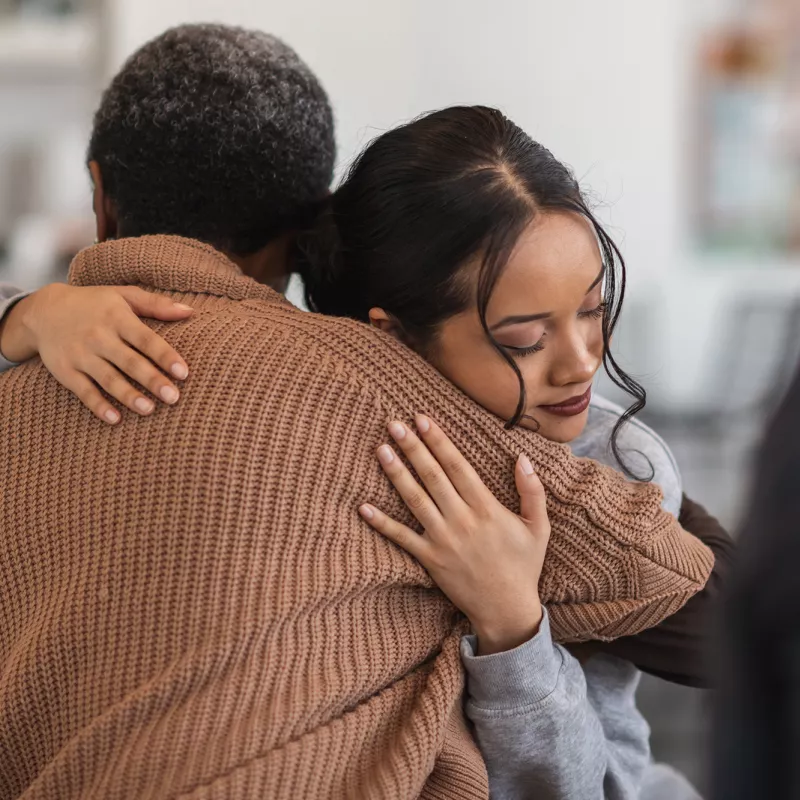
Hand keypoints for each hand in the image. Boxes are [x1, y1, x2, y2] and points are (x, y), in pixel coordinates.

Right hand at [0, 284, 192, 423]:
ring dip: (128, 395)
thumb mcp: (123, 296)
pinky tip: (115, 419)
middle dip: (151, 380)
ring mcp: (80, 355)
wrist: (43, 310)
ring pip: (108, 378)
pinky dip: (98, 405)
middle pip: (129, 362)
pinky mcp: (65, 370)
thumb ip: (156, 304)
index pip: (145, 339)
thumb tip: (190, 311)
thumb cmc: (94, 304)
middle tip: (173, 397)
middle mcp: (98, 336)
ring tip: (149, 410)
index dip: (165, 356)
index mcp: (117, 318)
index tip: (184, 372)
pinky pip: (83, 390)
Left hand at [359, 414, 550, 654]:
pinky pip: (402, 538)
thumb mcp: (539, 527)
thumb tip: (522, 458)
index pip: (458, 466)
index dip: (439, 441)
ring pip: (415, 500)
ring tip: (381, 450)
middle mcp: (462, 520)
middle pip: (432, 476)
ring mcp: (443, 540)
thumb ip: (533, 491)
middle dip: (413, 448)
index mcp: (487, 508)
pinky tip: (363, 507)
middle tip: (395, 424)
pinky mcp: (430, 560)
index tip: (423, 420)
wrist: (507, 610)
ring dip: (396, 474)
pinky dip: (382, 523)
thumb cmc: (524, 565)